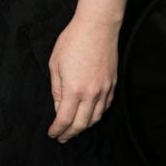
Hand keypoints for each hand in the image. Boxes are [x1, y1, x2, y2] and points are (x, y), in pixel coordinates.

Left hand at [47, 17, 117, 142]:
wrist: (97, 27)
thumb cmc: (72, 41)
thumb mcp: (55, 63)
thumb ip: (56, 88)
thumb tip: (58, 105)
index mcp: (73, 89)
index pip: (64, 119)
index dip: (58, 129)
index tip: (52, 134)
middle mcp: (91, 94)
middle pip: (81, 124)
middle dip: (70, 134)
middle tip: (62, 137)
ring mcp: (104, 90)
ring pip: (95, 118)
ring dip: (84, 127)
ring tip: (74, 129)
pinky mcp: (112, 84)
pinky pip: (105, 107)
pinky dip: (96, 115)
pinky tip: (90, 114)